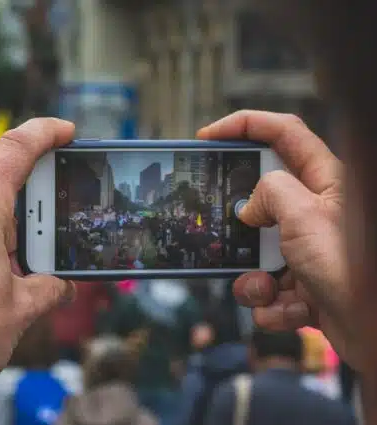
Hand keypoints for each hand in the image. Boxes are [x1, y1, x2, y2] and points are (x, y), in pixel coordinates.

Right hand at [197, 111, 363, 367]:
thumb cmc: (353, 267)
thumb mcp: (304, 214)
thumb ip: (268, 193)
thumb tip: (250, 208)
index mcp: (327, 182)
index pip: (284, 134)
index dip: (245, 125)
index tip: (208, 136)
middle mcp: (318, 213)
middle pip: (262, 200)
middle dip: (239, 223)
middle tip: (220, 228)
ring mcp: (311, 252)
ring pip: (258, 254)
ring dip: (254, 279)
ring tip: (269, 289)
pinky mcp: (307, 289)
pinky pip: (269, 292)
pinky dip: (273, 307)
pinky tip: (293, 312)